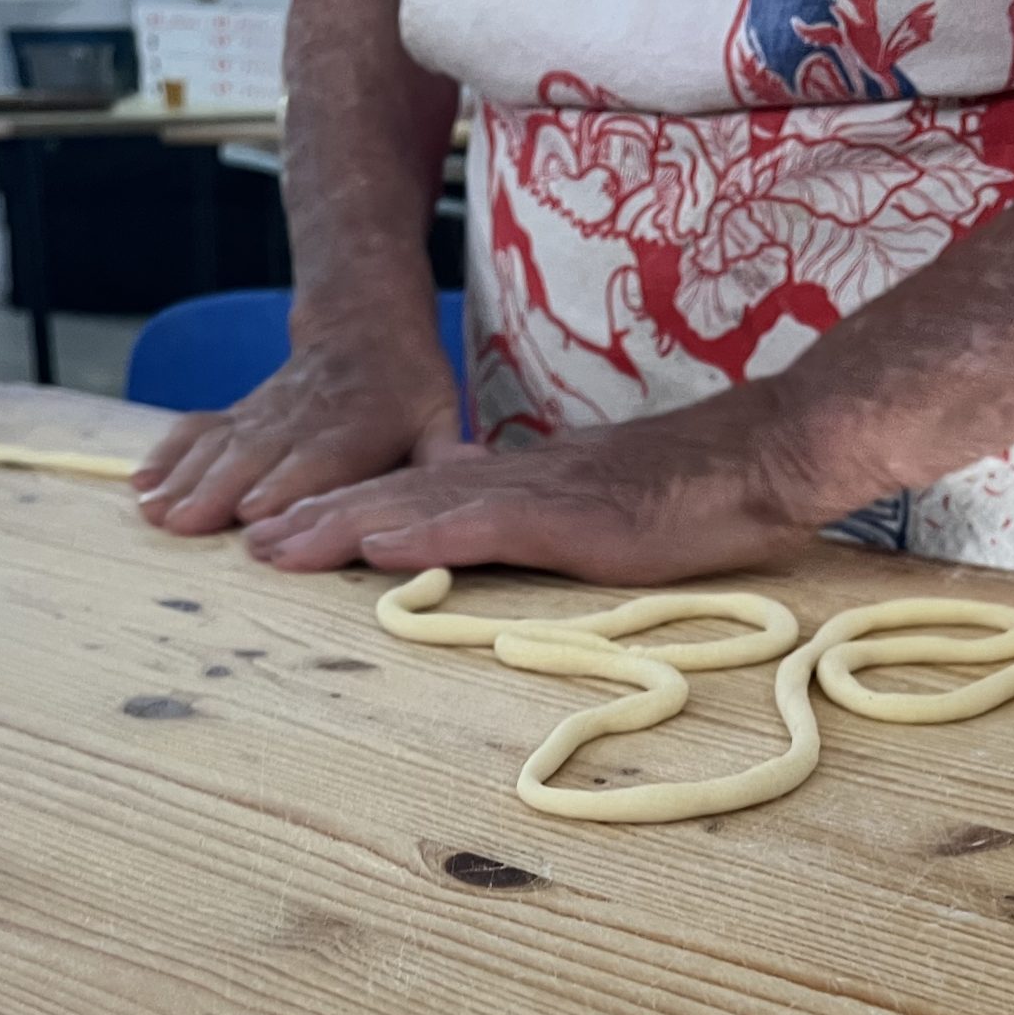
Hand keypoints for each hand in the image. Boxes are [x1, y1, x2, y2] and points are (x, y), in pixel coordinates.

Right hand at [134, 321, 463, 536]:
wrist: (360, 318)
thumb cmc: (407, 387)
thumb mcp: (439, 412)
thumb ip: (445, 451)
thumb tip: (474, 471)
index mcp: (355, 428)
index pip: (317, 461)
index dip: (285, 489)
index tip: (254, 521)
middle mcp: (302, 421)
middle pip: (255, 458)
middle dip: (219, 492)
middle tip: (186, 526)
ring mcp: (263, 415)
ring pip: (219, 446)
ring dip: (184, 480)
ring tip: (154, 513)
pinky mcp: (238, 412)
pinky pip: (197, 430)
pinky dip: (168, 454)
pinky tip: (140, 483)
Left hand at [238, 383, 833, 583]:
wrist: (765, 458)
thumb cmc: (702, 497)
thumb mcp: (611, 521)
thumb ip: (556, 534)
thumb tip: (517, 557)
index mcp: (523, 483)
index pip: (420, 496)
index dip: (351, 512)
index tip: (291, 532)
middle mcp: (515, 479)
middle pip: (399, 496)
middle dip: (319, 518)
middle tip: (248, 542)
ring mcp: (539, 494)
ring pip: (421, 506)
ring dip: (344, 526)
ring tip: (278, 546)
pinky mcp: (569, 517)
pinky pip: (482, 524)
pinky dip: (422, 534)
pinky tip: (374, 544)